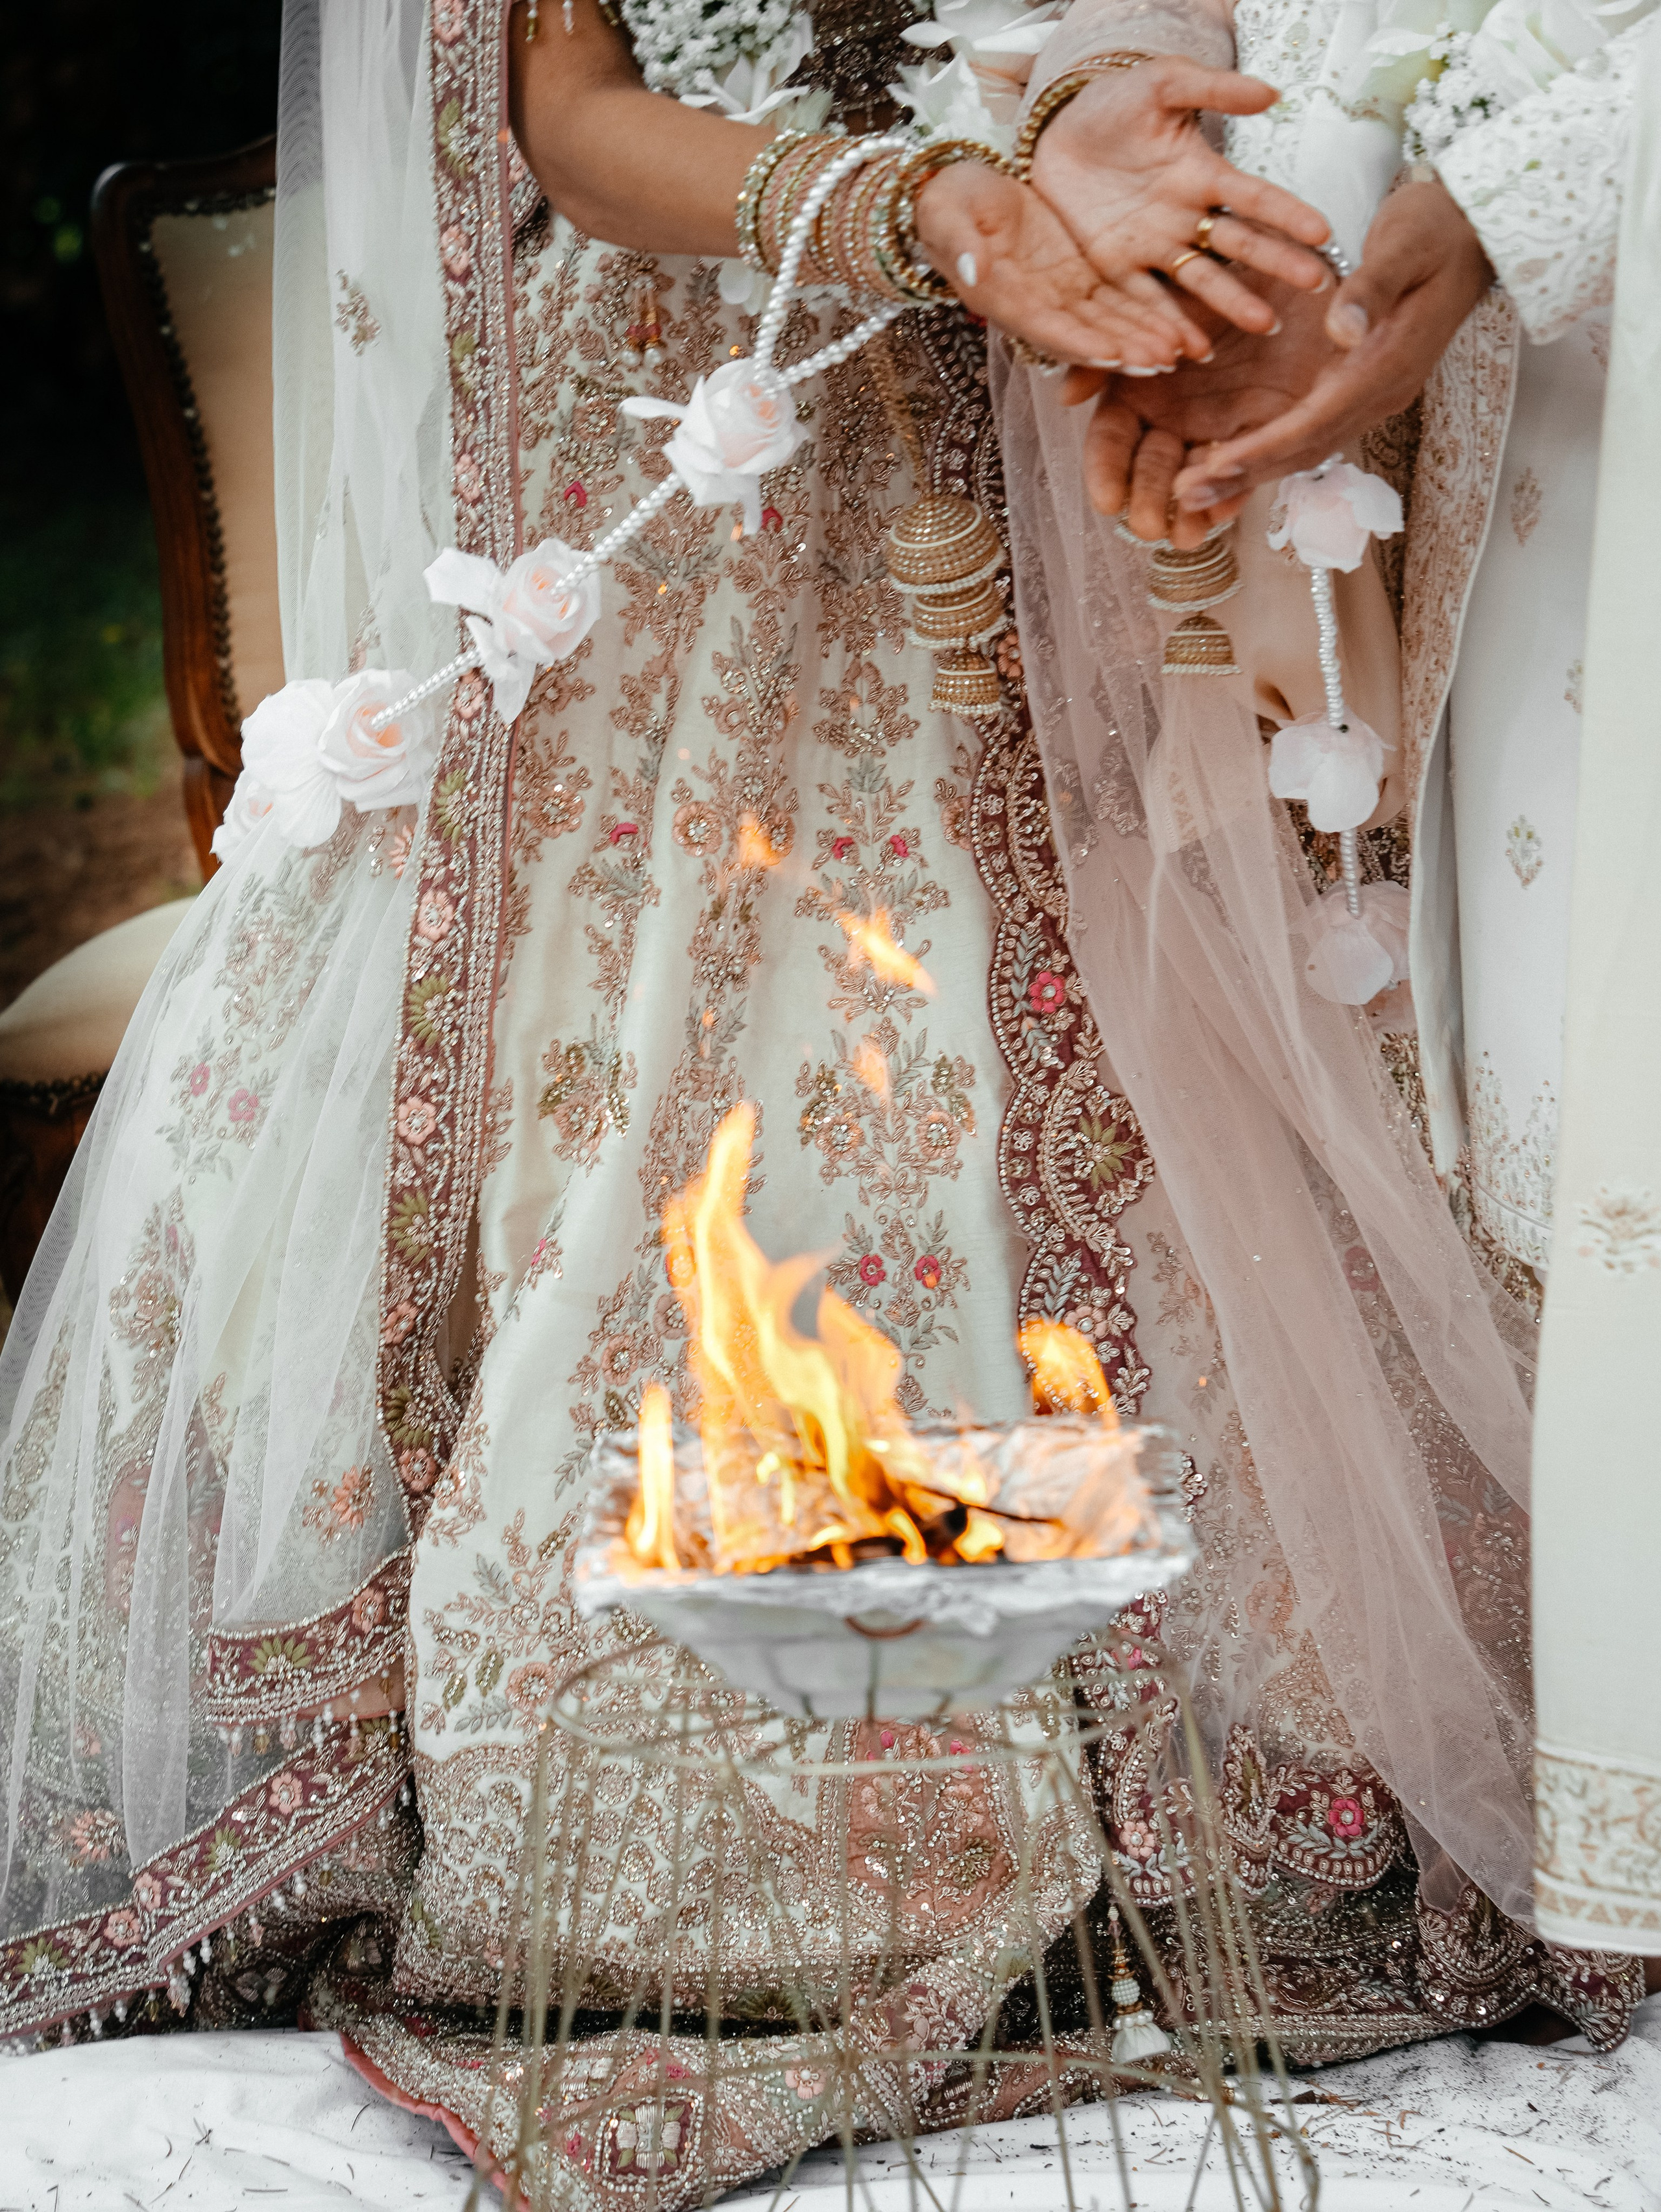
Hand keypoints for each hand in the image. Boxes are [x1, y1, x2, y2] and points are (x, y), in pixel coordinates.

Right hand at [914, 160, 1209, 370]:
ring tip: (1182, 349)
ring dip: (1143, 338)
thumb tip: (972, 272)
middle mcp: (1036, 307)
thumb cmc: (945, 201)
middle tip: (1165, 360)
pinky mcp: (1079, 276)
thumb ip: (959, 244)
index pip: (1047, 327)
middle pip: (1087, 336)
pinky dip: (1146, 315)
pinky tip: (1178, 326)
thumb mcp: (946, 213)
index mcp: (1003, 297)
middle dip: (1125, 350)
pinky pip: (1118, 300)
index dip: (1081, 343)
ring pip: (1108, 323)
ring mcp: (1060, 295)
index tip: (1114, 353)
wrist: (957, 190)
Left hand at [1031, 59, 1334, 336]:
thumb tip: (1270, 93)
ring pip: (1201, 280)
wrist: (1055, 133)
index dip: (1287, 213)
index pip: (1254, 197)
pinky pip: (1147, 300)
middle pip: (1238, 245)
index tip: (1322, 231)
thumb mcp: (1162, 84)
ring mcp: (1154, 247)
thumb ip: (1212, 89)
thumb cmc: (1114, 104)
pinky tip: (1194, 349)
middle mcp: (1186, 217)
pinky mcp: (1117, 268)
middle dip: (1276, 263)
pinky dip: (1170, 325)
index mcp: (1201, 175)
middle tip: (1316, 284)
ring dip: (1233, 302)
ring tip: (1265, 323)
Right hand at [1065, 277, 1337, 542]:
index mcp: (1143, 384)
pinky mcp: (1273, 423)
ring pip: (1200, 474)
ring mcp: (1223, 422)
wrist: (1304, 259)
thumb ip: (1118, 343)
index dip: (1107, 470)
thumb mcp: (1167, 295)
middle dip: (1149, 499)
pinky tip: (1226, 510)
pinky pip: (1252, 464)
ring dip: (1191, 506)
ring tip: (1186, 536)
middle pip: (1153, 465)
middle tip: (1147, 526)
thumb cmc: (1226, 273)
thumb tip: (1068, 397)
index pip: (1113, 438)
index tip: (1107, 501)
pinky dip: (1239, 487)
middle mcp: (1177, 411)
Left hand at [1171, 177, 1492, 506]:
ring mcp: (1370, 394)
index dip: (1265, 447)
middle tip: (1187, 497)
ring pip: (1304, 446)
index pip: (1317, 420)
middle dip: (1246, 474)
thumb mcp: (1406, 244)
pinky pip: (1308, 428)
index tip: (1217, 467)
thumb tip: (1344, 328)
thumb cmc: (1437, 230)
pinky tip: (1227, 457)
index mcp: (1387, 365)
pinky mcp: (1358, 385)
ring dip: (1251, 470)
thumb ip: (1373, 287)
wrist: (1473, 232)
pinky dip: (1268, 447)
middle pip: (1305, 448)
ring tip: (1194, 489)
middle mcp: (1379, 393)